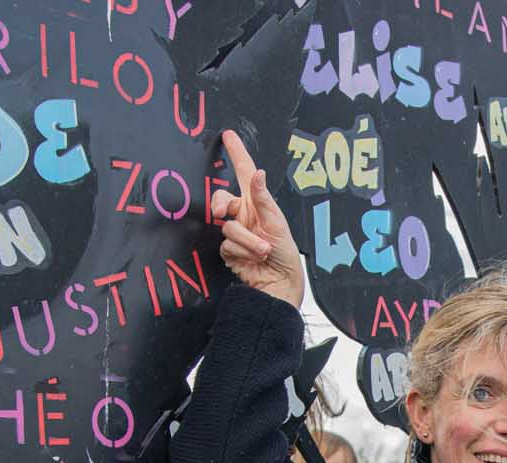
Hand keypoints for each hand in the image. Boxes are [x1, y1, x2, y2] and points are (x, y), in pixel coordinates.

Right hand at [211, 129, 304, 306]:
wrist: (278, 282)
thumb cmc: (285, 253)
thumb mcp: (277, 222)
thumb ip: (262, 199)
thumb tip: (258, 173)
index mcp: (258, 202)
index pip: (245, 172)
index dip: (236, 154)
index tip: (228, 136)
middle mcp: (245, 214)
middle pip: (221, 199)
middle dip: (222, 204)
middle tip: (226, 212)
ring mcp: (236, 232)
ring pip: (228, 227)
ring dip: (247, 240)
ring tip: (263, 250)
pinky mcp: (229, 250)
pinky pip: (227, 244)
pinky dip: (243, 252)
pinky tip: (254, 258)